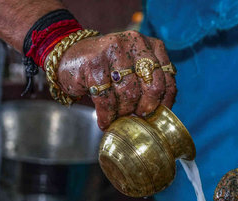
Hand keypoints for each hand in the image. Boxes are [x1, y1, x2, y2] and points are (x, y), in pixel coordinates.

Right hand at [56, 31, 176, 129]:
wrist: (70, 58)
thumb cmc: (107, 70)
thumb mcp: (132, 70)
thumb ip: (148, 84)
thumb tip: (160, 115)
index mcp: (150, 45)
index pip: (167, 77)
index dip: (164, 102)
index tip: (155, 115)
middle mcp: (135, 42)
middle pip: (151, 86)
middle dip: (144, 108)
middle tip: (134, 117)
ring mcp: (113, 50)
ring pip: (129, 95)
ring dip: (123, 113)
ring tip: (116, 118)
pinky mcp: (94, 63)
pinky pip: (106, 99)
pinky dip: (107, 116)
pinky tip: (104, 121)